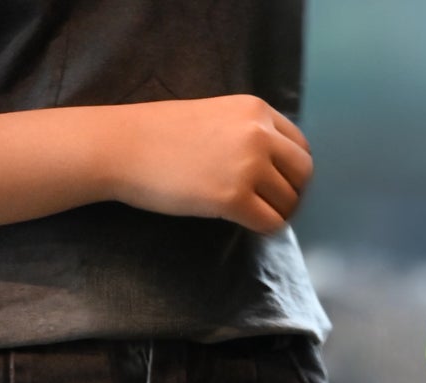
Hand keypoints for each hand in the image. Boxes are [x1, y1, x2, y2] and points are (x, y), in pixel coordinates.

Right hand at [110, 95, 312, 234]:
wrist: (122, 146)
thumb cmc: (161, 134)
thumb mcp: (216, 117)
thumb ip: (249, 134)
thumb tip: (279, 168)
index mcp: (255, 110)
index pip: (300, 147)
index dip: (292, 171)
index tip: (275, 184)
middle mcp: (258, 133)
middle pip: (302, 175)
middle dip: (290, 194)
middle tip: (268, 204)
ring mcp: (247, 166)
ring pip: (289, 203)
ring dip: (275, 213)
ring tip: (251, 212)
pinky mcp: (234, 198)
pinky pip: (270, 224)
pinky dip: (262, 228)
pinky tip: (244, 222)